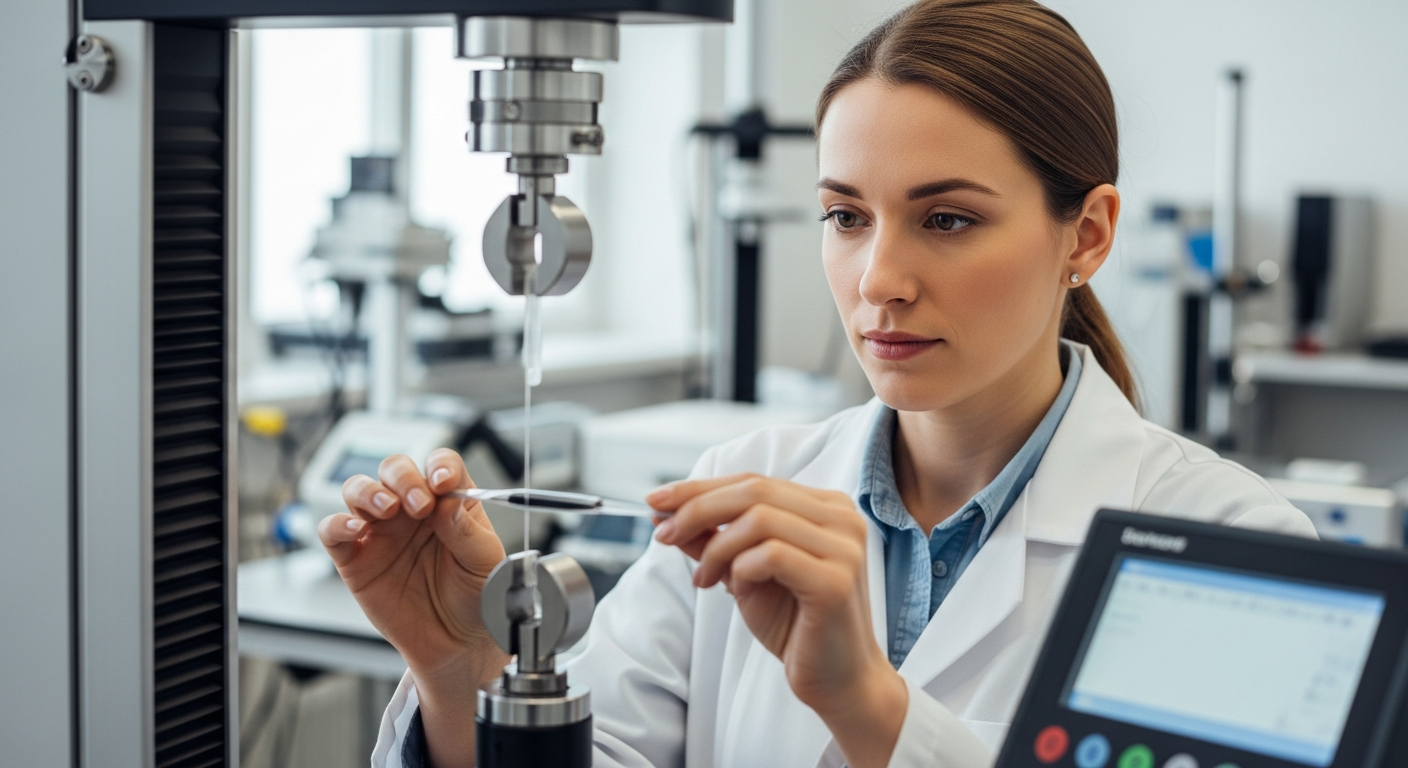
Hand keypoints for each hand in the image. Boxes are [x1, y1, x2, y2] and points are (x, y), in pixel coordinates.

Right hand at [318, 448, 508, 767]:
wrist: (455, 643)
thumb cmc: (475, 597)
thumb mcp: (485, 564)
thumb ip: (467, 532)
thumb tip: (448, 503)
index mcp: (448, 502)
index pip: (440, 464)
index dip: (439, 465)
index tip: (443, 482)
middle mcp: (412, 509)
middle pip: (396, 469)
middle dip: (404, 478)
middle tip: (419, 504)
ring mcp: (381, 530)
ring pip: (360, 489)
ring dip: (370, 491)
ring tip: (388, 510)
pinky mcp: (355, 557)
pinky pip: (333, 529)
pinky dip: (338, 523)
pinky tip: (356, 530)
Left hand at [649, 474, 907, 767]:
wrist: (837, 681)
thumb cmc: (796, 626)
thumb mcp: (744, 574)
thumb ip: (713, 541)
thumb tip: (667, 515)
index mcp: (826, 507)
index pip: (753, 481)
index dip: (700, 488)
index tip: (657, 502)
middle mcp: (841, 518)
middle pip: (754, 490)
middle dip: (697, 508)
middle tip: (663, 532)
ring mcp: (843, 547)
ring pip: (759, 518)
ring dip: (717, 547)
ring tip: (704, 578)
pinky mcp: (836, 580)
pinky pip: (771, 555)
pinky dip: (741, 568)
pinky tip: (734, 588)